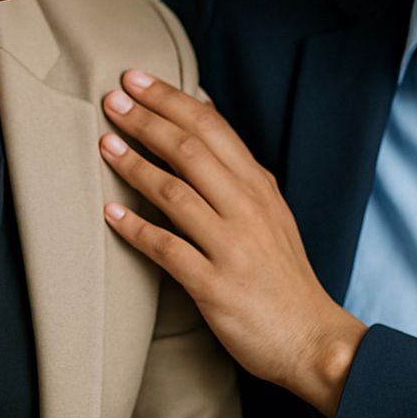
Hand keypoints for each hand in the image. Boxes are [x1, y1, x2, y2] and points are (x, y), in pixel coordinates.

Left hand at [99, 70, 366, 417]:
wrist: (311, 339)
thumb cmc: (283, 275)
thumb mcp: (272, 212)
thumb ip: (239, 170)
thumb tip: (206, 114)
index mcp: (259, 187)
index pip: (213, 127)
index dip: (171, 99)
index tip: (136, 78)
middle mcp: (248, 209)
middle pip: (191, 150)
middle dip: (147, 120)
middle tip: (111, 100)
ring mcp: (232, 247)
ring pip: (175, 193)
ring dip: (135, 165)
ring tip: (104, 144)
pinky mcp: (215, 286)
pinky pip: (168, 250)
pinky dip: (136, 230)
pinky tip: (110, 214)